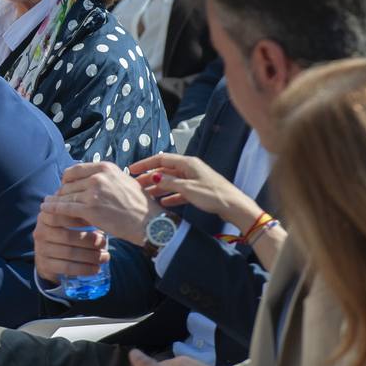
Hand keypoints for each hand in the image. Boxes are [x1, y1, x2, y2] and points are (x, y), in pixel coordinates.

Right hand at [33, 206, 109, 281]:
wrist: (48, 257)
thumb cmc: (64, 234)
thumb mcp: (65, 221)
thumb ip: (77, 214)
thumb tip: (101, 216)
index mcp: (45, 217)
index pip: (61, 215)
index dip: (79, 220)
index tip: (97, 222)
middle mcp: (40, 232)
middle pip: (68, 236)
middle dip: (89, 240)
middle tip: (104, 243)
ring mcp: (41, 249)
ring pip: (69, 253)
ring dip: (90, 256)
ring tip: (105, 257)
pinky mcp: (45, 265)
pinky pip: (67, 267)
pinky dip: (84, 268)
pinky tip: (95, 268)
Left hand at [40, 162, 154, 245]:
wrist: (148, 222)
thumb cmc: (139, 204)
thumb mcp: (123, 181)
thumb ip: (106, 177)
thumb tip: (91, 177)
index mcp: (105, 168)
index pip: (75, 170)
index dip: (67, 179)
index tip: (65, 187)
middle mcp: (98, 177)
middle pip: (68, 183)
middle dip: (62, 192)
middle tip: (57, 199)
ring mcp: (93, 192)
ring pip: (65, 195)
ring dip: (56, 201)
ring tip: (47, 205)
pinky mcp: (89, 209)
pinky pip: (64, 207)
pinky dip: (52, 208)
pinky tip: (45, 209)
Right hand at [130, 153, 256, 225]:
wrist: (234, 206)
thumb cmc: (212, 195)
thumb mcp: (188, 188)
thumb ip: (169, 182)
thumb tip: (153, 176)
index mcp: (187, 163)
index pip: (161, 159)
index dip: (145, 164)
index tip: (131, 170)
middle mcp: (189, 168)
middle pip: (165, 170)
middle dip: (149, 177)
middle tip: (135, 185)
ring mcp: (194, 179)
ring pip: (171, 181)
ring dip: (158, 187)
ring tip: (145, 194)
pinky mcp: (198, 190)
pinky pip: (179, 191)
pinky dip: (170, 196)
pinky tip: (163, 203)